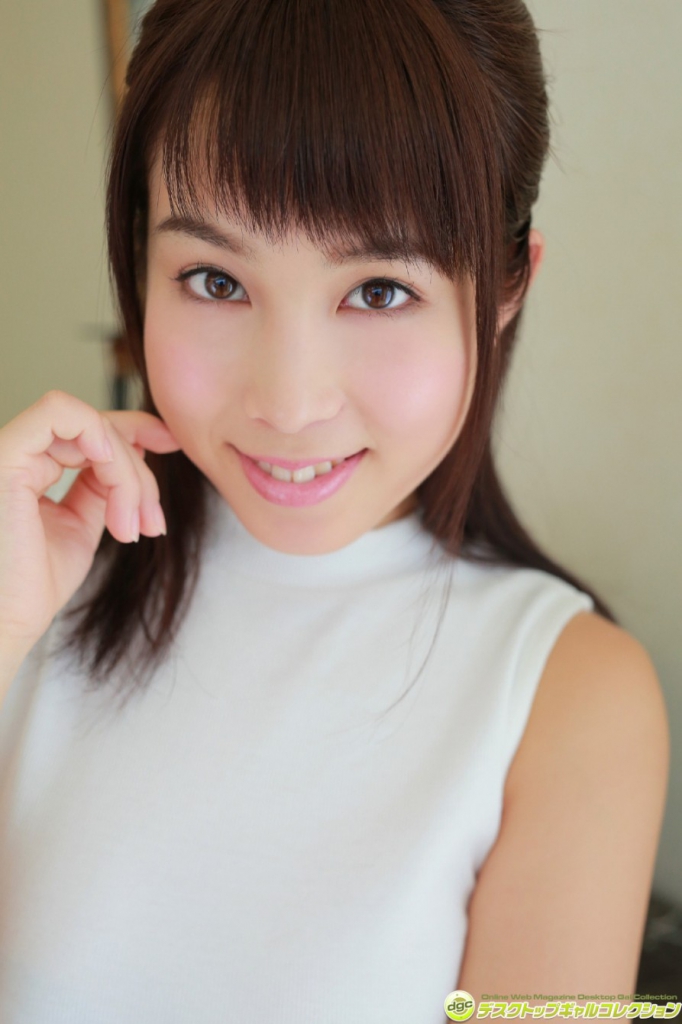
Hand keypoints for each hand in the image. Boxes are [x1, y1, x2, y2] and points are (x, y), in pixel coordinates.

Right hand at [0, 389, 181, 654]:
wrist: (2, 624)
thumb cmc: (32, 587)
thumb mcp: (81, 525)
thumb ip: (102, 486)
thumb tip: (139, 447)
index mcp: (29, 467)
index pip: (88, 428)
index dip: (135, 427)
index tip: (172, 443)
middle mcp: (16, 453)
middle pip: (98, 428)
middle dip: (140, 474)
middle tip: (150, 524)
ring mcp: (8, 452)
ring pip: (90, 424)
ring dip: (127, 473)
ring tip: (130, 527)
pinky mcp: (5, 457)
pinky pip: (59, 413)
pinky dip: (98, 436)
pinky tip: (110, 474)